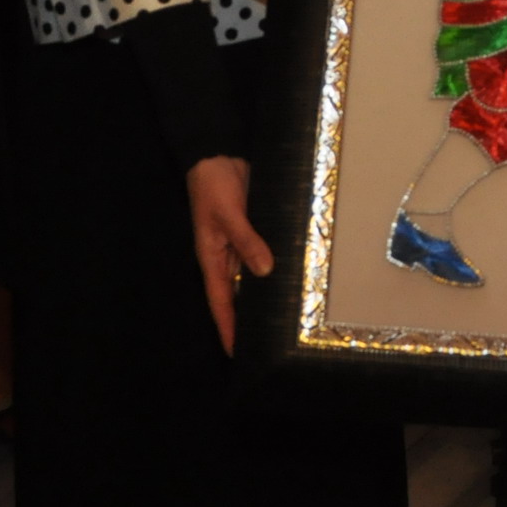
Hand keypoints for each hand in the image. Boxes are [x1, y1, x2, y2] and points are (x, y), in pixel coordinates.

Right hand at [188, 155, 275, 355]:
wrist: (218, 154)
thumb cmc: (213, 185)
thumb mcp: (228, 213)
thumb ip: (246, 241)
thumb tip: (265, 271)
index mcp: (212, 258)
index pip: (220, 302)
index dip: (228, 327)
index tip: (236, 353)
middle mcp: (227, 256)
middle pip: (238, 294)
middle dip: (250, 317)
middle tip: (269, 341)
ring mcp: (241, 244)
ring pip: (254, 276)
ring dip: (267, 291)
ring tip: (287, 315)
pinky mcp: (255, 230)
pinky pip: (265, 252)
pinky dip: (276, 265)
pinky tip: (294, 276)